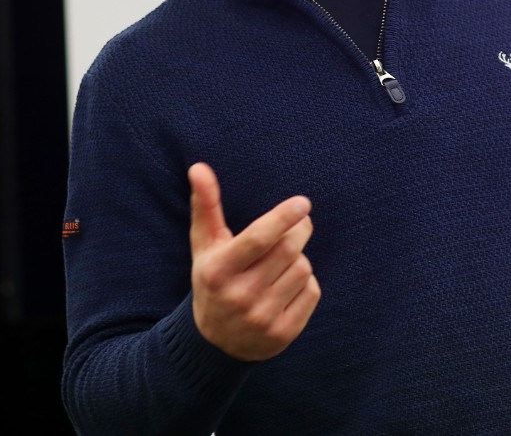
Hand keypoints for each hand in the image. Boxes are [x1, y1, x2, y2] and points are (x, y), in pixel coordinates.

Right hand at [188, 162, 321, 360]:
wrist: (214, 342)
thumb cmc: (212, 280)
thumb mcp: (204, 245)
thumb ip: (205, 205)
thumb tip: (198, 167)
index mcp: (218, 270)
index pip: (258, 238)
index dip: (283, 218)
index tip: (303, 203)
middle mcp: (239, 296)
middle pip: (288, 250)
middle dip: (298, 231)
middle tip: (300, 223)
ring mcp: (261, 318)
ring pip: (303, 269)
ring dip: (299, 258)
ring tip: (283, 261)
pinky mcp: (282, 334)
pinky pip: (311, 292)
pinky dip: (306, 283)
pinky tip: (287, 285)